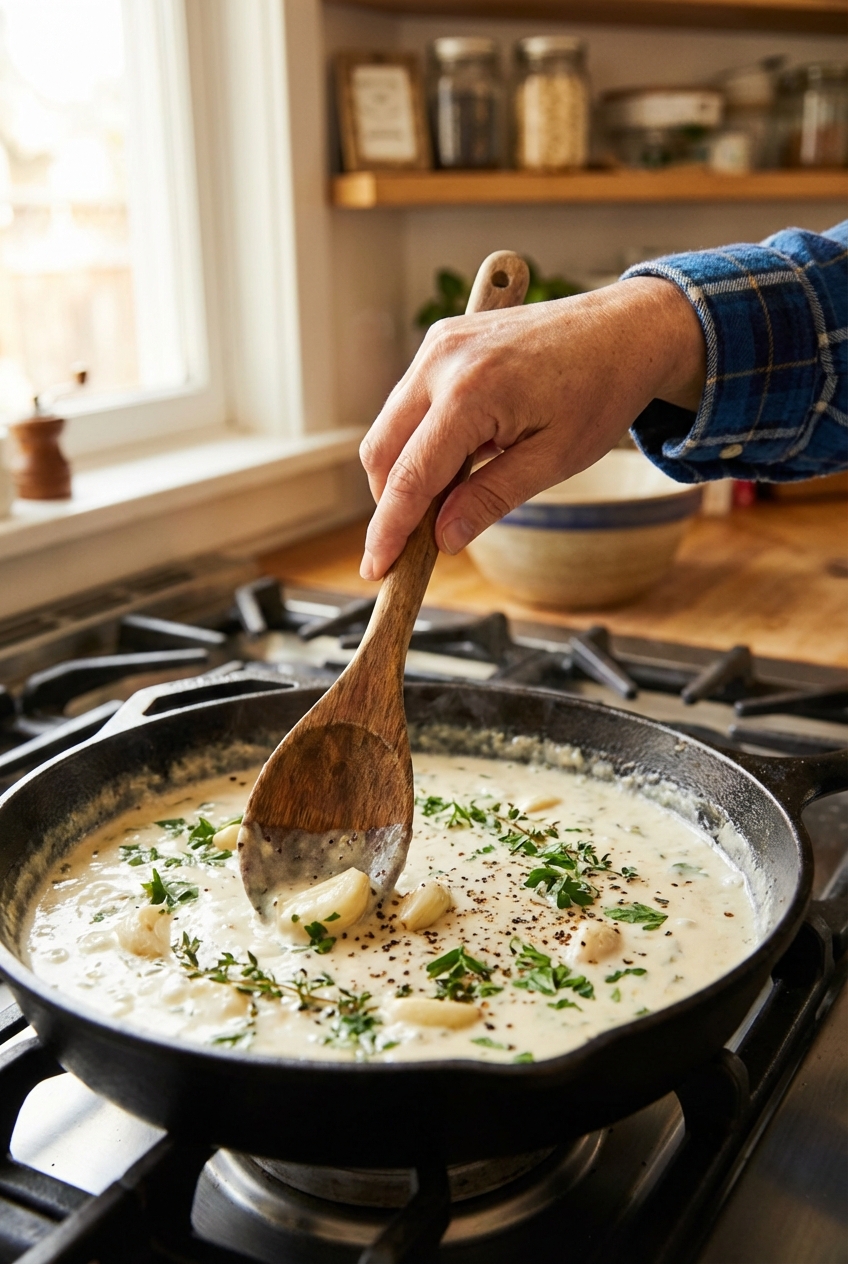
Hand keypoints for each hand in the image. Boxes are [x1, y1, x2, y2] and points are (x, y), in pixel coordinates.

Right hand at [359, 276, 705, 579]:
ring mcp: (437, 345)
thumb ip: (491, 498)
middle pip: (380, 451)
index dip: (389, 530)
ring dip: (405, 471)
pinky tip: (459, 458)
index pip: (409, 477)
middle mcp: (441, 362)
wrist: (625, 329)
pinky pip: (409, 403)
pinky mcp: (441, 340)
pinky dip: (419, 439)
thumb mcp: (553, 459)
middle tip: (414, 545)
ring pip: (389, 427)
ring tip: (452, 496)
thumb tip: (443, 538)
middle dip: (390, 504)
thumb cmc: (600, 391)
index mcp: (470, 393)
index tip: (378, 569)